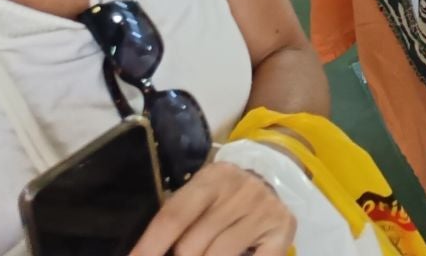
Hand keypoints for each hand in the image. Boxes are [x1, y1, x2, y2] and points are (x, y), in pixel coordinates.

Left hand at [126, 160, 294, 255]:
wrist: (272, 178)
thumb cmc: (222, 197)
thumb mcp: (199, 197)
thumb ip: (176, 221)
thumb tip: (142, 254)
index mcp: (213, 177)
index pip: (174, 216)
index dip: (150, 246)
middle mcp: (241, 189)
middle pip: (192, 244)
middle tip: (181, 255)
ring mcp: (264, 209)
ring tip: (205, 254)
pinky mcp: (283, 228)